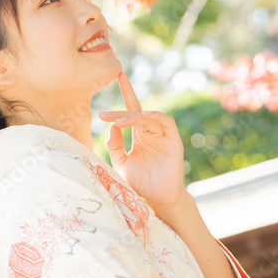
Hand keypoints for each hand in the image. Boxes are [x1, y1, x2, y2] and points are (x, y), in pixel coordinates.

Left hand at [98, 70, 185, 207]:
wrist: (158, 200)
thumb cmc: (140, 183)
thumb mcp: (121, 163)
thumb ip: (115, 145)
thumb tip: (112, 126)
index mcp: (140, 135)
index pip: (132, 109)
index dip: (126, 92)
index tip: (116, 77)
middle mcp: (152, 132)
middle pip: (136, 113)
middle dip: (120, 111)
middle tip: (104, 115)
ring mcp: (163, 135)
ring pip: (148, 117)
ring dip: (133, 117)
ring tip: (119, 122)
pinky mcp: (173, 141)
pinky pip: (166, 122)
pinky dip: (154, 117)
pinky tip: (142, 118)